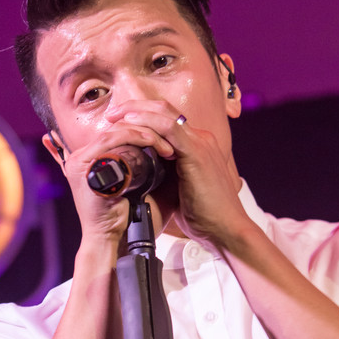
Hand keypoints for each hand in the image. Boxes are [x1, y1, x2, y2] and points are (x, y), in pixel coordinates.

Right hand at [57, 115, 177, 243]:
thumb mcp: (145, 189)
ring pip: (116, 130)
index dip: (148, 131)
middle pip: (119, 127)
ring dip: (145, 133)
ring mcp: (81, 160)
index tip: (172, 141)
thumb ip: (153, 170)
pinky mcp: (82, 164)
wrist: (117, 242)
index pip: (122, 132)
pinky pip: (110, 140)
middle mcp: (85, 157)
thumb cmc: (132, 221)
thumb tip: (174, 151)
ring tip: (166, 145)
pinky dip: (133, 137)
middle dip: (149, 130)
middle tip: (173, 140)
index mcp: (97, 161)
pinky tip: (152, 141)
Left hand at [114, 100, 249, 247]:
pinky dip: (148, 123)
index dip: (143, 117)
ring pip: (165, 114)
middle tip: (111, 113)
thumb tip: (144, 178)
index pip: (168, 121)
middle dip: (134, 107)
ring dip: (136, 111)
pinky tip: (129, 124)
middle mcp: (201, 139)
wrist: (227, 230)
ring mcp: (200, 144)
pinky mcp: (197, 153)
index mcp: (198, 147)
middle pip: (165, 110)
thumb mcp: (180, 192)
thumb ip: (166, 178)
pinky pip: (169, 128)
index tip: (119, 124)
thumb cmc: (205, 218)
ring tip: (114, 115)